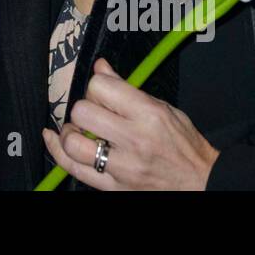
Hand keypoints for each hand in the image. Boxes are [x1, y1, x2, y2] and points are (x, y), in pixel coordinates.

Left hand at [43, 59, 218, 190]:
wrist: (202, 183)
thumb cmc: (184, 145)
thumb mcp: (163, 108)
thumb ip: (128, 89)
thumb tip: (100, 67)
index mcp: (148, 115)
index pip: (101, 87)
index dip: (96, 86)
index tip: (102, 93)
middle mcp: (134, 140)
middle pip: (83, 113)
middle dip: (83, 108)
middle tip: (93, 112)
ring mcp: (122, 167)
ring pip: (73, 143)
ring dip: (69, 132)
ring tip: (78, 129)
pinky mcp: (113, 187)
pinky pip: (73, 169)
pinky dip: (57, 151)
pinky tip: (52, 138)